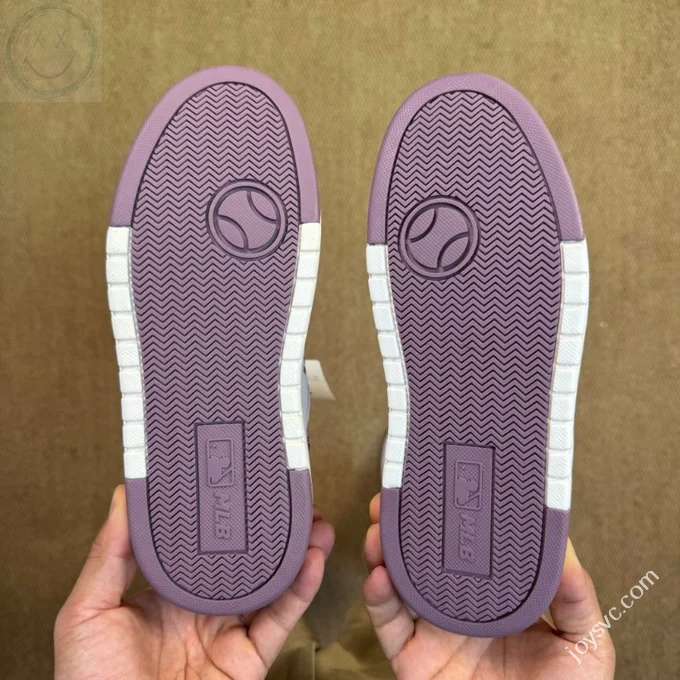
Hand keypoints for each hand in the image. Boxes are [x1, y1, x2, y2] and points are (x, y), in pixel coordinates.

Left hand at [55, 485, 333, 679]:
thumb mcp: (87, 614)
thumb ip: (108, 555)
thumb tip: (124, 495)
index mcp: (164, 592)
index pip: (198, 542)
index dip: (222, 514)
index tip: (236, 482)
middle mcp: (200, 607)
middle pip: (244, 559)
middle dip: (270, 529)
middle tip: (288, 496)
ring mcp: (228, 632)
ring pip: (271, 583)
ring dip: (296, 551)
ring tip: (313, 520)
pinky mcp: (250, 658)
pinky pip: (280, 619)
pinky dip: (301, 589)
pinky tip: (312, 560)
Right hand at [363, 493, 614, 679]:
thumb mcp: (584, 644)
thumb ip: (576, 599)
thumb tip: (564, 548)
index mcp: (496, 596)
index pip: (471, 546)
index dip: (456, 515)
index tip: (448, 484)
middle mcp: (459, 606)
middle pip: (424, 556)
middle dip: (407, 524)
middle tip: (398, 494)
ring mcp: (433, 630)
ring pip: (398, 580)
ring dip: (384, 549)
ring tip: (381, 526)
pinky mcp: (412, 658)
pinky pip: (388, 624)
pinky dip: (378, 598)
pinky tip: (380, 574)